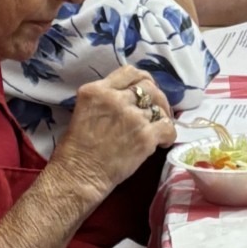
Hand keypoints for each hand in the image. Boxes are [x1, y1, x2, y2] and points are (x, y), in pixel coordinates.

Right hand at [51, 65, 174, 198]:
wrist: (80, 175)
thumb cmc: (77, 148)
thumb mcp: (85, 110)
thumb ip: (106, 98)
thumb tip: (131, 95)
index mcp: (97, 90)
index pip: (129, 72)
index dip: (143, 80)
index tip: (146, 90)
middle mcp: (115, 99)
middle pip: (149, 87)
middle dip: (156, 97)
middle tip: (157, 109)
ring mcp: (132, 117)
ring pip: (160, 107)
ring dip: (162, 117)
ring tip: (159, 128)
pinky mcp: (145, 136)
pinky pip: (168, 127)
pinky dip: (169, 134)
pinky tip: (162, 142)